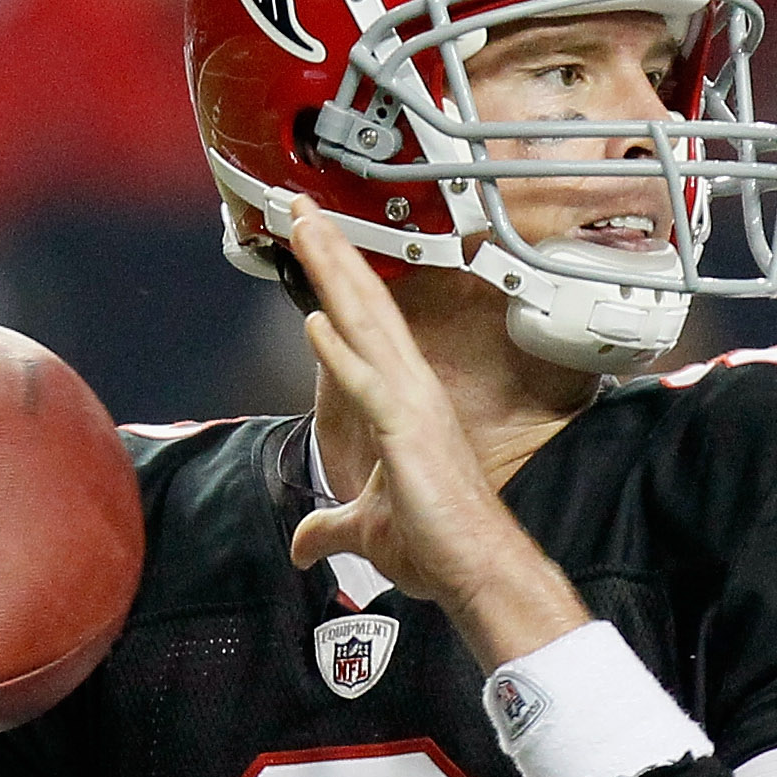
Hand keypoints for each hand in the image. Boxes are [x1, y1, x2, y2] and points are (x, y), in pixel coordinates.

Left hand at [285, 200, 587, 670]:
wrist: (477, 570)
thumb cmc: (437, 545)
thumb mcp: (366, 531)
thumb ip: (329, 529)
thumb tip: (301, 545)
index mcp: (404, 400)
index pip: (364, 326)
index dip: (337, 280)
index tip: (312, 240)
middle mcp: (412, 390)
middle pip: (365, 306)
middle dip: (331, 253)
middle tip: (299, 206)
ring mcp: (412, 408)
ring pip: (367, 327)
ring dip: (333, 277)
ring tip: (304, 230)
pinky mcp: (408, 436)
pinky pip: (369, 387)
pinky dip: (341, 353)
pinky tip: (315, 320)